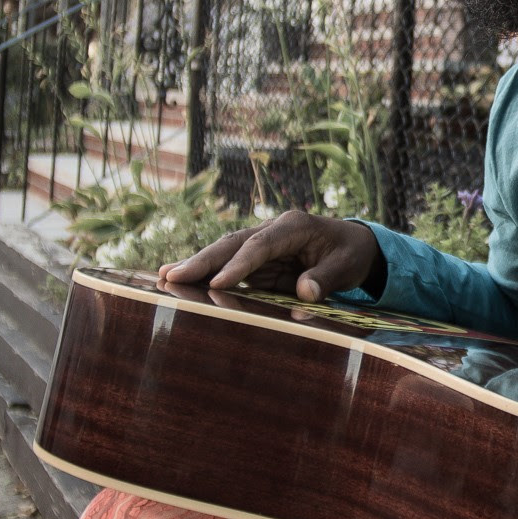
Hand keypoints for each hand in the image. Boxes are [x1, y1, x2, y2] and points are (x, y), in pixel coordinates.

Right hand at [158, 211, 385, 303]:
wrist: (354, 246)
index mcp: (294, 225)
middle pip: (232, 244)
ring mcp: (262, 244)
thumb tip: (305, 293)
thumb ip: (325, 278)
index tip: (218, 283)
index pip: (261, 245)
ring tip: (163, 278)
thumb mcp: (347, 265)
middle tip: (170, 275)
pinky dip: (206, 275)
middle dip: (202, 260)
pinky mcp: (257, 261)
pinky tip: (180, 283)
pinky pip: (228, 266)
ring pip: (224, 253)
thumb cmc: (351, 254)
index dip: (239, 264)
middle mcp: (271, 230)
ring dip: (196, 266)